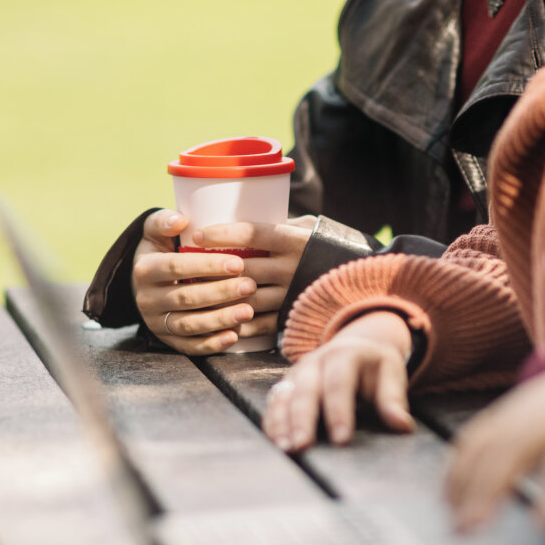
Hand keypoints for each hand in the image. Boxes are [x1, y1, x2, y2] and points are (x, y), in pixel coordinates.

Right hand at [131, 210, 311, 354]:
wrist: (147, 282)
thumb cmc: (161, 250)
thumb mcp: (155, 231)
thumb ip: (164, 221)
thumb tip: (181, 220)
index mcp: (145, 269)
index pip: (176, 267)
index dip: (206, 265)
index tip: (237, 262)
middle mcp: (147, 299)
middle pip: (186, 297)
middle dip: (220, 293)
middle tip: (250, 286)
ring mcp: (157, 322)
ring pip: (189, 325)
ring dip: (220, 320)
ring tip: (248, 311)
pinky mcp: (168, 340)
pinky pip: (190, 346)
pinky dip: (212, 343)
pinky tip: (234, 336)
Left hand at [193, 216, 312, 335]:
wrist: (358, 280)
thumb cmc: (323, 247)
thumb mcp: (305, 229)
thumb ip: (277, 227)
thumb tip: (238, 220)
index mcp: (294, 241)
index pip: (251, 234)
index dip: (221, 235)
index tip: (197, 236)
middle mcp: (293, 267)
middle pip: (243, 269)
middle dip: (212, 270)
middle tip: (187, 269)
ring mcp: (292, 294)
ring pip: (246, 299)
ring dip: (219, 299)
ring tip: (196, 295)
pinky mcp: (291, 316)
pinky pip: (259, 324)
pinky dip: (237, 323)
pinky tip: (219, 319)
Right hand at [262, 311, 416, 450]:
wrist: (356, 347)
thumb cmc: (375, 367)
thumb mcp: (390, 374)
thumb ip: (393, 400)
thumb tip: (403, 426)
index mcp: (345, 355)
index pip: (339, 383)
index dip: (339, 411)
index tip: (341, 440)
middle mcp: (315, 362)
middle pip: (306, 389)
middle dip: (302, 419)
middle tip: (302, 446)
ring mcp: (297, 373)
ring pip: (284, 396)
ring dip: (282, 423)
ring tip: (285, 448)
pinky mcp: (286, 386)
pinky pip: (274, 403)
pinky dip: (272, 422)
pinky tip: (275, 442)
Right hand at [445, 353, 544, 544]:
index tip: (542, 526)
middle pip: (513, 449)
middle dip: (488, 490)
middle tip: (471, 529)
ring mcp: (523, 408)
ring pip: (486, 443)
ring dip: (465, 480)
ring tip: (454, 519)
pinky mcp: (505, 410)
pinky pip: (474, 434)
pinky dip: (458, 463)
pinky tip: (448, 493)